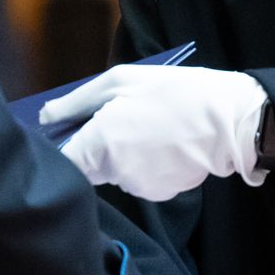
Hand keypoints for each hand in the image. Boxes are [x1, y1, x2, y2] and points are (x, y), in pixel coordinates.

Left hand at [45, 64, 268, 200]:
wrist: (229, 121)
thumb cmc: (175, 92)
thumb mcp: (122, 80)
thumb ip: (76, 101)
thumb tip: (46, 116)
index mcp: (101, 141)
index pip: (62, 159)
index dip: (61, 146)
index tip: (67, 132)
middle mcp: (114, 171)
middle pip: (87, 166)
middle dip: (95, 146)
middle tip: (120, 118)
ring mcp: (137, 186)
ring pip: (114, 172)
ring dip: (122, 154)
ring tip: (149, 127)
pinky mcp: (158, 194)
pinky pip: (138, 179)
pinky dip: (145, 164)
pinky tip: (163, 143)